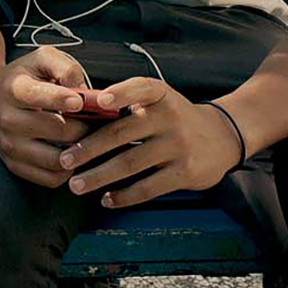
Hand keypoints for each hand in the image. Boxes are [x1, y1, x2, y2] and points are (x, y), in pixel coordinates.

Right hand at [0, 46, 123, 188]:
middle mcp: (8, 119)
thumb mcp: (41, 58)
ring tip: (89, 140)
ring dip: (79, 152)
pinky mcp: (14, 165)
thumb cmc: (22, 76)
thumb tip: (84, 89)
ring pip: (56, 161)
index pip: (37, 96)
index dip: (62, 99)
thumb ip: (64, 67)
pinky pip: (50, 179)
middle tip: (100, 123)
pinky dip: (68, 171)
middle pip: (58, 131)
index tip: (80, 101)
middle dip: (85, 127)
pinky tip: (73, 154)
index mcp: (13, 88)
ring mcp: (10, 146)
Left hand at [62, 78, 244, 206]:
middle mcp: (170, 117)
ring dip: (100, 176)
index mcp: (160, 95)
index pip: (139, 88)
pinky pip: (149, 187)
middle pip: (122, 133)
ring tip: (76, 185)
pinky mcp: (185, 172)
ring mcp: (178, 146)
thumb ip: (128, 105)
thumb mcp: (159, 101)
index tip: (97, 101)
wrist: (222, 137)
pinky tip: (107, 199)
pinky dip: (125, 195)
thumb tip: (81, 114)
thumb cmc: (176, 117)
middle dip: (89, 148)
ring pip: (131, 163)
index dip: (119, 94)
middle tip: (65, 160)